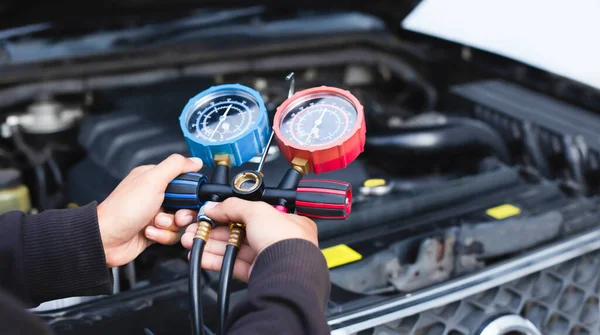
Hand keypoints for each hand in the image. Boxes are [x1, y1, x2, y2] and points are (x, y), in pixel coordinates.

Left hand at [97, 154, 203, 266]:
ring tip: (154, 224)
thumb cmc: (123, 210)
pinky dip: (162, 236)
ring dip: (170, 226)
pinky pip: (172, 235)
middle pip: (186, 204)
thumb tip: (195, 160)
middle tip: (174, 215)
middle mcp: (156, 195)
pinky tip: (149, 232)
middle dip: (182, 213)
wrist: (106, 239)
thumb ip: (176, 166)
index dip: (191, 193)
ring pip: (181, 222)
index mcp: (154, 178)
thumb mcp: (153, 181)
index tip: (188, 199)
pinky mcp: (155, 231)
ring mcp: (155, 214)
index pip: (185, 182)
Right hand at [180, 198, 317, 281]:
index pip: (253, 213)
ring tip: (191, 240)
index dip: (230, 212)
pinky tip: (201, 256)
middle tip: (197, 227)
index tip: (211, 212)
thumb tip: (214, 206)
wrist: (288, 273)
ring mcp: (267, 258)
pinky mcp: (257, 275)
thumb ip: (233, 206)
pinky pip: (232, 266)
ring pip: (234, 249)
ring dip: (211, 244)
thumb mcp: (257, 211)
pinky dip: (215, 261)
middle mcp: (278, 240)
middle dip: (214, 229)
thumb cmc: (286, 240)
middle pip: (240, 232)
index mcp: (286, 221)